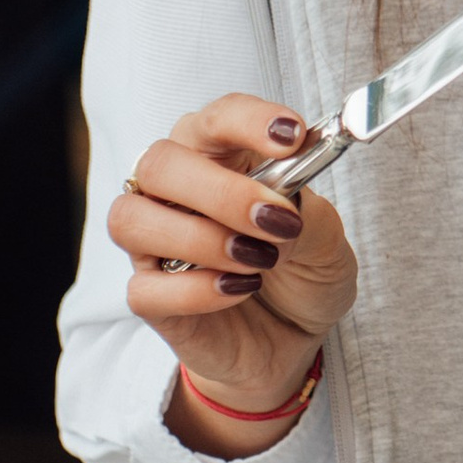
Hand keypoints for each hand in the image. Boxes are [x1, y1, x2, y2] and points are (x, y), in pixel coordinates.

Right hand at [106, 96, 358, 456]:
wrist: (291, 343)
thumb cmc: (302, 276)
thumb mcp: (330, 247)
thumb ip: (313, 220)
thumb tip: (282, 209)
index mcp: (222, 160)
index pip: (216, 118)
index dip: (248, 120)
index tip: (292, 136)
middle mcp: (176, 193)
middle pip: (160, 162)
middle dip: (221, 190)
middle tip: (277, 221)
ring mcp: (155, 245)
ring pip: (133, 218)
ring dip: (202, 238)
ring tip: (259, 261)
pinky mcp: (149, 298)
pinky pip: (146, 287)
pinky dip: (197, 290)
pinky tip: (239, 291)